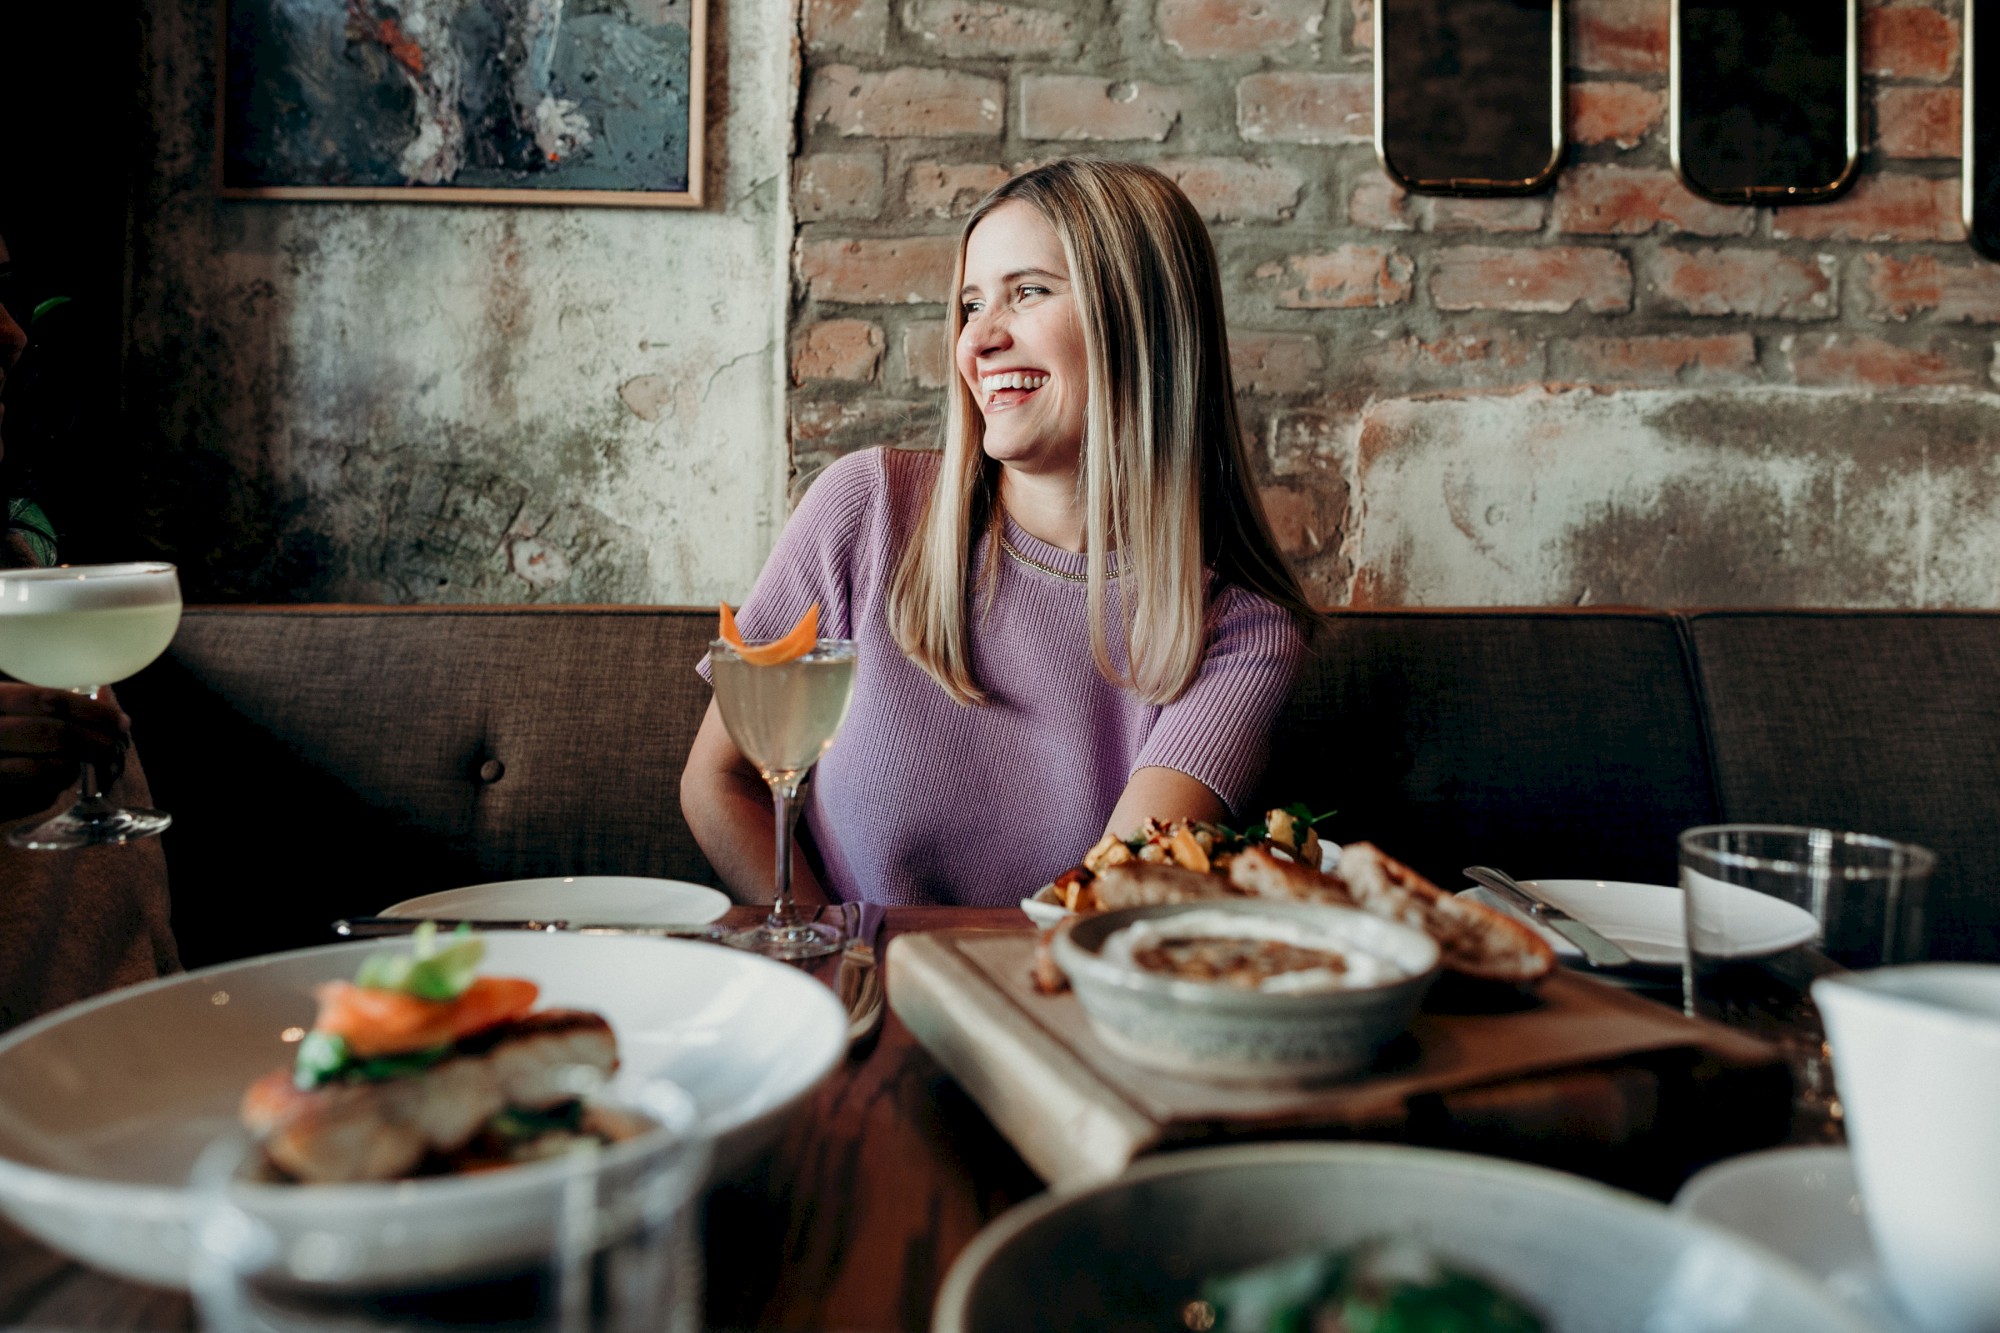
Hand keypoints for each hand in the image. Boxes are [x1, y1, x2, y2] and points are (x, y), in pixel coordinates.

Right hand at [0, 684, 128, 819]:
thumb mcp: (4, 709)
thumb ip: (43, 704)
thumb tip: (106, 696)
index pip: (45, 699)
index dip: (91, 710)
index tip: (120, 720)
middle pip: (52, 734)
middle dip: (96, 741)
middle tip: (116, 747)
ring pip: (46, 768)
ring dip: (78, 767)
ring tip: (92, 764)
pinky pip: (34, 797)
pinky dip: (55, 790)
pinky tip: (59, 783)